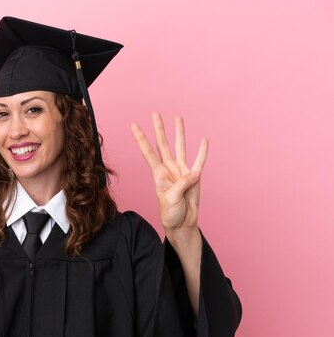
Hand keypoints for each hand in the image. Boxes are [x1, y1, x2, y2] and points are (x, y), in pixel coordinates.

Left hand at [131, 113, 207, 232]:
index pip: (148, 152)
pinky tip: (203, 140)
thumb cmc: (171, 213)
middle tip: (155, 113)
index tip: (134, 125)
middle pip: (163, 144)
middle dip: (159, 129)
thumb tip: (195, 172)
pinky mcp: (195, 177)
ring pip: (180, 147)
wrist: (181, 223)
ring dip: (179, 133)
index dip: (141, 139)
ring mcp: (181, 171)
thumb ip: (182, 184)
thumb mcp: (171, 199)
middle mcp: (168, 169)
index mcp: (158, 174)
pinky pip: (199, 161)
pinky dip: (202, 151)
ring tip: (178, 118)